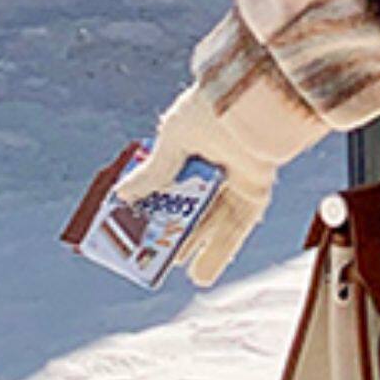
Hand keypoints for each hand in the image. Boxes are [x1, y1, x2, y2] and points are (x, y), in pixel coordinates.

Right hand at [118, 82, 277, 288]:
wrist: (253, 105)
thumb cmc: (210, 110)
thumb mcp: (172, 140)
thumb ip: (154, 171)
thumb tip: (123, 196)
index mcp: (192, 146)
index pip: (169, 181)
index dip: (154, 203)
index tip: (136, 224)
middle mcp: (216, 165)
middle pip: (191, 207)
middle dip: (174, 231)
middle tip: (153, 253)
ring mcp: (236, 179)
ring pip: (213, 223)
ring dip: (197, 248)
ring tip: (178, 270)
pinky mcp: (256, 192)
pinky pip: (237, 229)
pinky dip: (220, 252)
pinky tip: (202, 274)